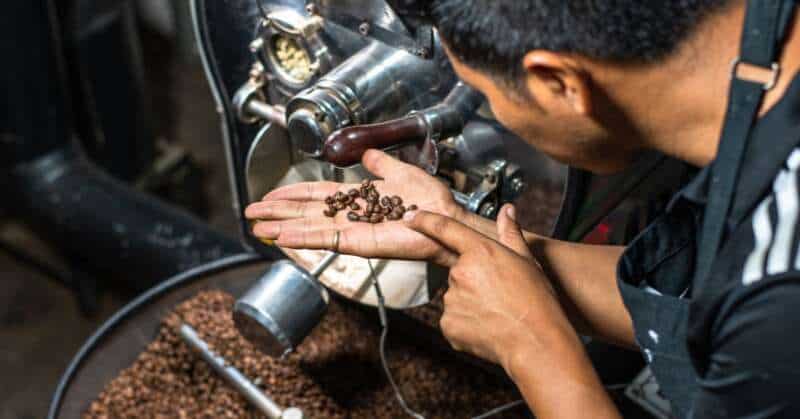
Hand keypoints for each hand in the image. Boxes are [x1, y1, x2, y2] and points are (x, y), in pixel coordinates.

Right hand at [245, 150, 467, 260]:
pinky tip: (282, 236)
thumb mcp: (400, 171)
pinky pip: (326, 240)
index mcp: (357, 198)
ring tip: (258, 227)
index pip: (316, 196)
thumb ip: (380, 164)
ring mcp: (352, 231)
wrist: (445, 216)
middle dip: (278, 212)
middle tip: (251, 212)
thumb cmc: (431, 199)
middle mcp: (350, 216)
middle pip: (305, 212)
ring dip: (282, 227)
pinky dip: (303, 238)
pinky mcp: (359, 243)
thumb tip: (367, 154)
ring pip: (309, 228)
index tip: (270, 195)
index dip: (292, 194)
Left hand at [404, 203, 580, 370]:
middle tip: (499, 293)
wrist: (536, 342)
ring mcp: (452, 300)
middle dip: (474, 279)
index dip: (424, 220)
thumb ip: (510, 233)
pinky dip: (466, 323)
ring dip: (470, 302)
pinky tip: (487, 326)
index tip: (410, 216)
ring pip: (456, 296)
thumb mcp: (527, 261)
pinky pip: (453, 319)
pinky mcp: (448, 324)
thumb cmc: (536, 301)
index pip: (444, 229)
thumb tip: (507, 211)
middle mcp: (461, 273)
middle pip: (458, 271)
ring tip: (497, 312)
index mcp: (480, 252)